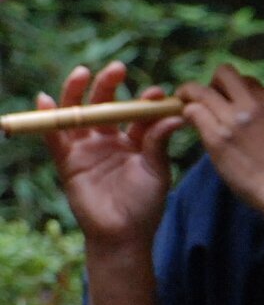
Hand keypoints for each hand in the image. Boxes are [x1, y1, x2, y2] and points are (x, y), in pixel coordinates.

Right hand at [38, 63, 182, 252]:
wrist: (124, 235)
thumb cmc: (145, 205)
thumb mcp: (157, 171)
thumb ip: (159, 143)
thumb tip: (174, 116)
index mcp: (134, 140)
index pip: (136, 113)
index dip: (144, 101)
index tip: (157, 93)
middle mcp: (108, 139)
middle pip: (104, 105)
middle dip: (108, 86)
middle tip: (118, 69)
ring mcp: (86, 148)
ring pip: (78, 114)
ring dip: (76, 92)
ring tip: (82, 73)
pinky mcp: (67, 161)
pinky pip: (55, 137)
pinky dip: (50, 119)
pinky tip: (48, 101)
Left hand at [179, 65, 263, 231]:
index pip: (247, 81)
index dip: (234, 90)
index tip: (228, 101)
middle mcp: (253, 105)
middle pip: (223, 74)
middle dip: (211, 82)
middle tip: (206, 97)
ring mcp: (233, 120)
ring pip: (200, 90)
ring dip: (190, 95)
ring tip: (186, 104)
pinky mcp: (217, 137)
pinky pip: (193, 112)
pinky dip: (188, 114)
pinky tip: (190, 123)